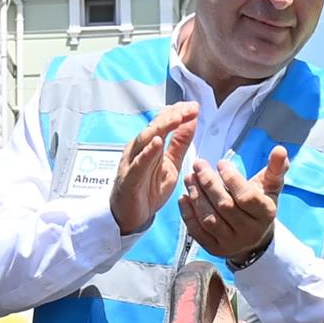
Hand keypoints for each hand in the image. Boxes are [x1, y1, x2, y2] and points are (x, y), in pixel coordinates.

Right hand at [109, 104, 199, 236]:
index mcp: (149, 144)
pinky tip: (157, 143)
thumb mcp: (171, 164)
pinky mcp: (129, 178)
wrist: (130, 216)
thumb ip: (180, 143)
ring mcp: (132, 162)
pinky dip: (147, 153)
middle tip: (189, 109)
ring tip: (177, 118)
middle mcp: (138, 149)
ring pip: (145, 140)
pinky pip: (138, 164)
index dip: (178, 112)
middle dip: (173, 116)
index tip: (194, 106)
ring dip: (161, 128)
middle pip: (155, 127)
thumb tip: (191, 120)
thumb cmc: (148, 188)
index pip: (163, 121)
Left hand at [180, 145, 288, 267]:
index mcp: (265, 214)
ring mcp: (231, 243)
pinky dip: (188, 214)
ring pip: (209, 219)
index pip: (246, 197)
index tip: (220, 163)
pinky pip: (198, 232)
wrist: (254, 238)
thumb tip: (280, 149)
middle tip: (198, 165)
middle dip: (209, 183)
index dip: (232, 179)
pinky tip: (183, 198)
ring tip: (189, 178)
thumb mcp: (270, 187)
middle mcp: (249, 231)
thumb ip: (275, 168)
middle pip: (225, 206)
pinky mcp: (214, 249)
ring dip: (196, 196)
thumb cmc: (260, 205)